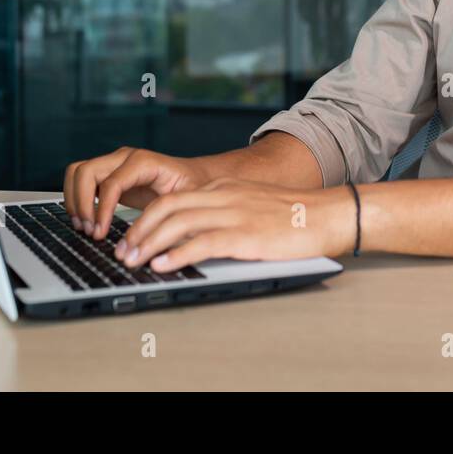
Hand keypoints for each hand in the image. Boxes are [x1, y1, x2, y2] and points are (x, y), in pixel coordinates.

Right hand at [63, 147, 207, 240]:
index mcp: (144, 162)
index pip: (111, 182)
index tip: (100, 233)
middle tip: (89, 231)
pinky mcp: (109, 175)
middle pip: (85, 171)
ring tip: (84, 227)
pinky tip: (86, 221)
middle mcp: (125, 158)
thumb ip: (167, 219)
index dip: (101, 210)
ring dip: (74, 200)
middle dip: (81, 203)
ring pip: (77, 172)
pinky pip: (81, 181)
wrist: (196, 177)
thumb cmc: (194, 188)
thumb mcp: (186, 203)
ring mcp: (114, 164)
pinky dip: (77, 199)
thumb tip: (144, 243)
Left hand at [112, 178, 355, 272]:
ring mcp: (234, 213)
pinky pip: (202, 242)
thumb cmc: (295, 217)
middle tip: (123, 253)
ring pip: (178, 223)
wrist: (329, 214)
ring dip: (149, 244)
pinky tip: (163, 266)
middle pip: (167, 207)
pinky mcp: (246, 235)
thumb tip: (195, 237)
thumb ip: (225, 213)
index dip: (145, 219)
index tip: (131, 239)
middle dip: (139, 231)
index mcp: (223, 187)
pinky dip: (177, 255)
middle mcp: (224, 195)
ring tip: (134, 262)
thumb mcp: (252, 205)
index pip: (172, 198)